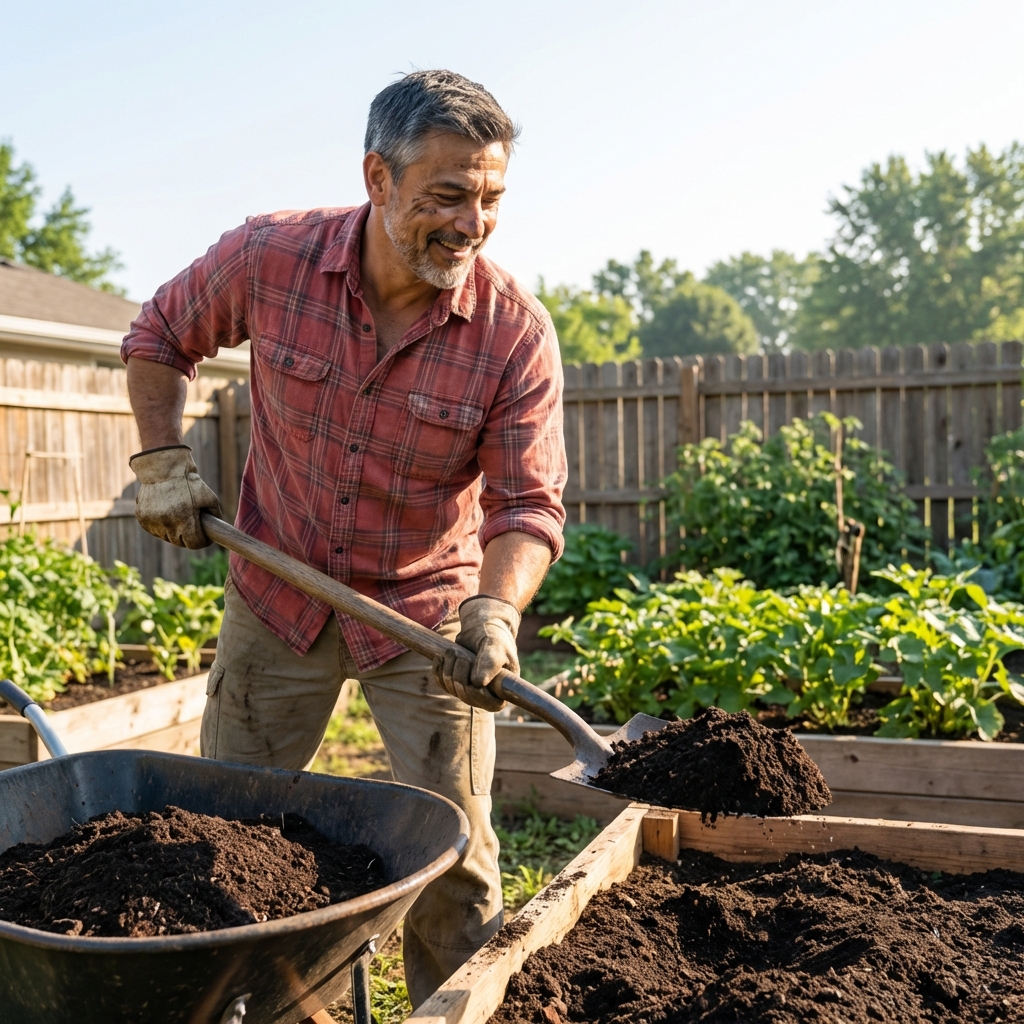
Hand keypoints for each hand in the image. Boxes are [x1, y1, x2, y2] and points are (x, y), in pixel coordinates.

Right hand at [129, 445, 222, 548]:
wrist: (163, 468)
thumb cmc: (189, 482)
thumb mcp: (210, 497)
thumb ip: (215, 516)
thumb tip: (216, 530)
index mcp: (185, 519)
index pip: (194, 544)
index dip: (202, 542)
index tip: (206, 538)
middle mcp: (167, 523)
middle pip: (180, 542)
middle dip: (189, 538)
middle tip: (194, 530)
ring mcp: (153, 521)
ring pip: (166, 537)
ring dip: (174, 533)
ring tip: (180, 519)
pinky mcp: (142, 518)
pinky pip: (155, 530)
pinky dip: (162, 527)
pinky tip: (167, 516)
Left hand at [433, 595, 520, 711]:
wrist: (482, 628)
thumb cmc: (494, 635)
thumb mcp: (495, 644)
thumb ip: (491, 661)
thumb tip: (479, 683)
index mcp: (503, 690)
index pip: (489, 703)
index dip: (476, 690)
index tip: (469, 668)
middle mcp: (487, 695)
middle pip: (466, 695)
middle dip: (459, 673)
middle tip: (460, 655)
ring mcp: (470, 690)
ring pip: (452, 688)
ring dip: (449, 667)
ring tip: (454, 652)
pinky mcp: (456, 684)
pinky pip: (442, 683)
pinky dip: (439, 669)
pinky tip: (443, 657)